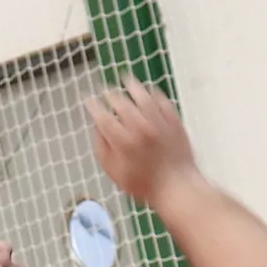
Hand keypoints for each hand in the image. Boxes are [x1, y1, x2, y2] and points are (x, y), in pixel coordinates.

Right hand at [86, 81, 197, 201]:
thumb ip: (102, 149)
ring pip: (142, 96)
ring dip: (132, 86)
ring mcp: (158, 122)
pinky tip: (149, 91)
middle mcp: (139, 127)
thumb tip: (97, 128)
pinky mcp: (173, 121)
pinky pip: (162, 101)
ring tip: (126, 80)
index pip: (102, 116)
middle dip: (110, 94)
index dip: (93, 105)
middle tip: (105, 91)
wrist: (177, 186)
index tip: (88, 100)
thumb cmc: (144, 184)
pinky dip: (154, 94)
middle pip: (121, 103)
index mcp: (122, 141)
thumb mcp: (114, 172)